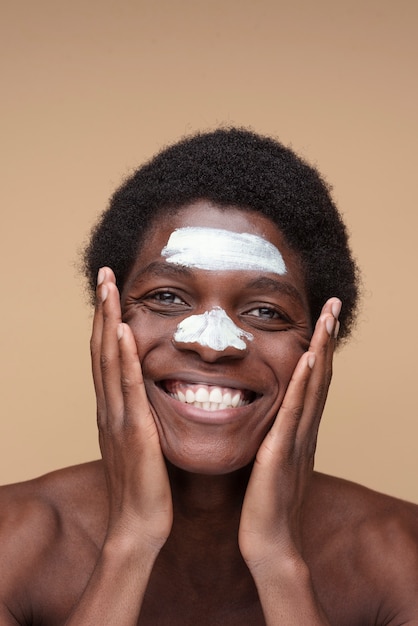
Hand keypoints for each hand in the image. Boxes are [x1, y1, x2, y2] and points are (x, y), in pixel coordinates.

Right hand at [91, 267, 172, 550]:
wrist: (141, 523)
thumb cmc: (146, 484)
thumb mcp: (141, 440)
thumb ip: (141, 414)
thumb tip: (151, 393)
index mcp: (113, 408)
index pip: (106, 356)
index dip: (105, 321)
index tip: (110, 291)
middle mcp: (109, 406)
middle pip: (100, 348)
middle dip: (102, 309)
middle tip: (104, 275)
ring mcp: (117, 416)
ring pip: (107, 360)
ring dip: (107, 320)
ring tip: (108, 287)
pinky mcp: (132, 428)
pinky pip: (126, 386)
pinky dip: (122, 356)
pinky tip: (122, 330)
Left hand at [238, 298, 340, 570]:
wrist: (270, 541)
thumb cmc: (267, 502)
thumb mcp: (274, 459)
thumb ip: (277, 436)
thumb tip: (273, 416)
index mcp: (300, 430)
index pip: (314, 382)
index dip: (321, 349)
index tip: (324, 319)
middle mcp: (304, 430)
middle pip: (321, 376)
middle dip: (327, 339)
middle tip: (334, 306)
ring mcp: (297, 439)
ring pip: (313, 388)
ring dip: (321, 351)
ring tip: (328, 319)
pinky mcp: (282, 451)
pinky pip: (294, 413)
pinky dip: (304, 385)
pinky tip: (308, 359)